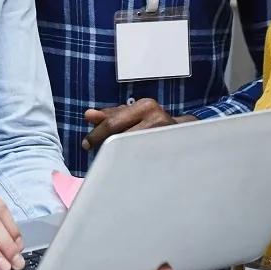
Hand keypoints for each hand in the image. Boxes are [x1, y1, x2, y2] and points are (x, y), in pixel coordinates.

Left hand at [81, 98, 196, 150]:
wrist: (183, 132)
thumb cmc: (153, 122)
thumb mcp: (132, 114)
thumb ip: (111, 115)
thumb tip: (89, 115)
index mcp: (145, 106)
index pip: (113, 122)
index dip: (97, 134)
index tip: (86, 144)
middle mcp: (157, 118)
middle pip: (121, 136)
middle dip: (105, 145)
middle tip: (97, 154)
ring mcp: (164, 135)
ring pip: (131, 148)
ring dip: (119, 154)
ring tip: (113, 158)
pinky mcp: (168, 150)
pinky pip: (143, 158)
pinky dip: (131, 160)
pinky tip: (127, 163)